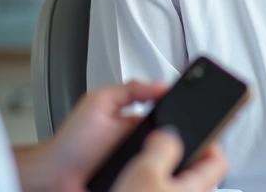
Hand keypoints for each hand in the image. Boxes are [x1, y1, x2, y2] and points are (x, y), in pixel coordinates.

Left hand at [17, 80, 226, 191]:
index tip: (212, 116)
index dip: (192, 118)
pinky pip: (158, 186)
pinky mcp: (137, 187)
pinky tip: (169, 179)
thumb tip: (161, 84)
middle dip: (195, 144)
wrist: (52, 176)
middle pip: (178, 145)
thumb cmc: (70, 143)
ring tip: (192, 161)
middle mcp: (143, 148)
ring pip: (173, 168)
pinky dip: (166, 184)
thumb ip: (129, 90)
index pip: (173, 119)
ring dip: (183, 166)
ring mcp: (141, 170)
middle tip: (207, 142)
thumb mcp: (99, 102)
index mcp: (139, 125)